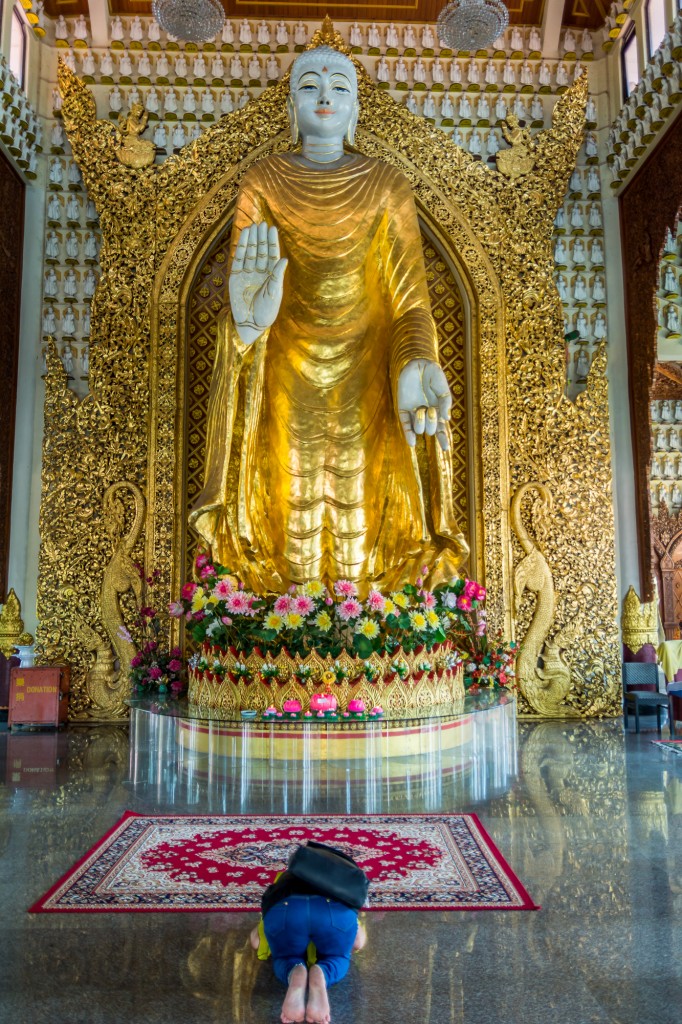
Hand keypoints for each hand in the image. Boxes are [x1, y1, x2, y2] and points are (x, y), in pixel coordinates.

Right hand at [229, 222, 287, 344]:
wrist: (250, 324)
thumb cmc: (267, 312)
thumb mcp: (274, 293)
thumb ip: (277, 276)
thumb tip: (284, 259)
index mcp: (271, 275)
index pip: (272, 254)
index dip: (272, 242)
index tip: (272, 228)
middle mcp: (260, 272)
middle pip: (261, 250)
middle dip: (261, 237)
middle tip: (261, 223)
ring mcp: (247, 273)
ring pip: (250, 252)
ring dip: (252, 239)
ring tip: (252, 226)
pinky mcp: (235, 276)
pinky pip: (239, 258)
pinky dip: (241, 246)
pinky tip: (244, 235)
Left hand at [397, 358, 451, 450]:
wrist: (417, 364)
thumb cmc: (433, 374)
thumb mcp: (443, 388)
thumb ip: (446, 402)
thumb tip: (447, 419)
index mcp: (438, 410)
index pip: (441, 428)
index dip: (443, 439)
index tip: (446, 448)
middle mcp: (427, 414)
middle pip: (431, 430)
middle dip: (432, 423)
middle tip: (432, 410)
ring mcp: (415, 412)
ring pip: (419, 429)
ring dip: (422, 423)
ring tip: (422, 410)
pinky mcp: (403, 409)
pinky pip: (405, 425)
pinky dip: (408, 434)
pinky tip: (412, 442)